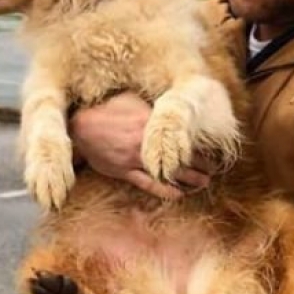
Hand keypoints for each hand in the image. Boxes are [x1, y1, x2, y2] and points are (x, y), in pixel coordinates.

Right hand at [71, 92, 212, 200]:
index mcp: (151, 122)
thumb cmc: (107, 108)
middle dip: (201, 165)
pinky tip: (179, 194)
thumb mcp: (132, 99)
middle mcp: (146, 142)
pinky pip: (149, 185)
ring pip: (170, 173)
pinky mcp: (125, 171)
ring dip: (190, 180)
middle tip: (213, 170)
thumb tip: (171, 104)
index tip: (213, 150)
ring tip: (204, 183)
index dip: (201, 146)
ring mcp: (136, 159)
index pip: (183, 137)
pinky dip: (166, 190)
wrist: (80, 126)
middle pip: (182, 158)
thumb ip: (152, 106)